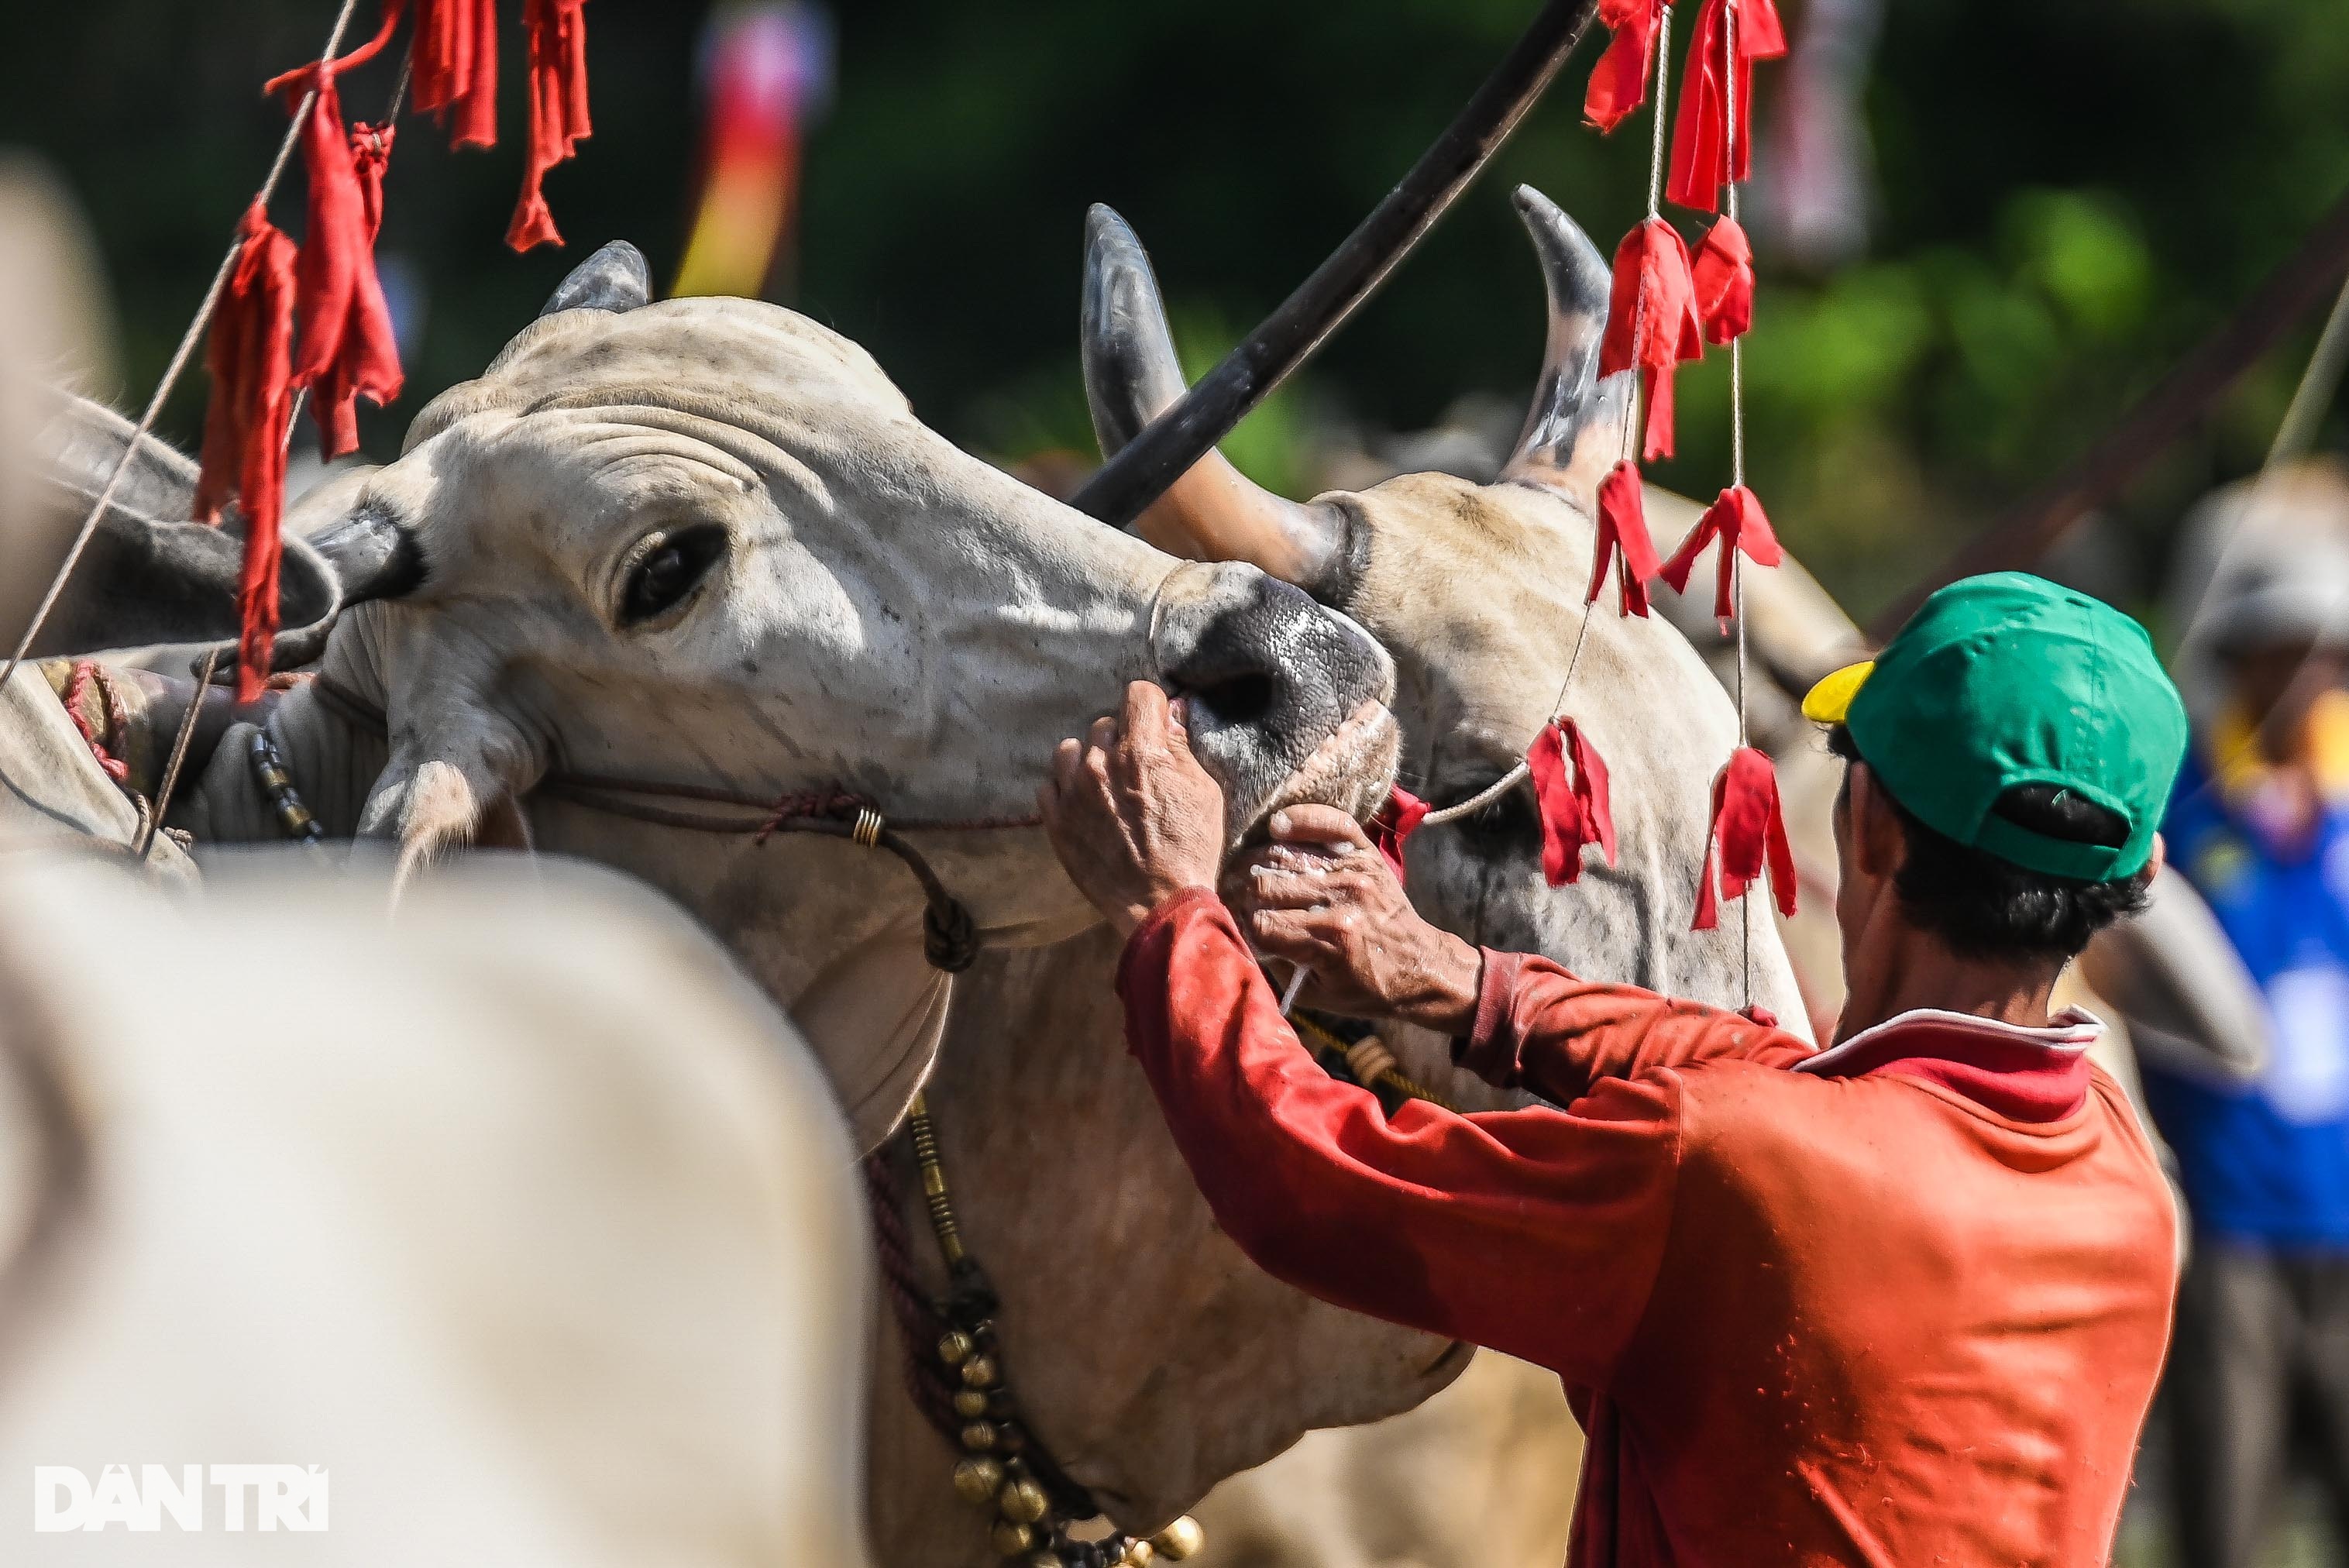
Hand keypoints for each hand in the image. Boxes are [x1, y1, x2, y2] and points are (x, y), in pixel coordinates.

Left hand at [1040, 681, 1227, 936]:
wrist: (1160, 903)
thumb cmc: (1191, 849)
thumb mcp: (1205, 793)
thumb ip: (1181, 748)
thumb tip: (1170, 712)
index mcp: (1142, 752)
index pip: (1137, 694)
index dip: (1150, 706)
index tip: (1154, 724)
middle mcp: (1101, 764)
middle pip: (1105, 723)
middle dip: (1122, 740)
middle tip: (1136, 769)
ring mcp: (1074, 792)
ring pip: (1071, 749)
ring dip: (1087, 760)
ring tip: (1104, 784)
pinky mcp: (1056, 821)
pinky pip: (1049, 785)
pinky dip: (1065, 791)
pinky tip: (1086, 807)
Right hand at [1222, 805, 1482, 1033]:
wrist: (1419, 967)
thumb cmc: (1365, 987)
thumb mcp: (1316, 995)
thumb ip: (1274, 967)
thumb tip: (1237, 931)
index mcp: (1328, 941)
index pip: (1259, 921)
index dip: (1240, 923)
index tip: (1236, 925)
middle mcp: (1341, 900)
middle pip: (1265, 884)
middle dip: (1241, 893)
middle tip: (1234, 897)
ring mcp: (1354, 872)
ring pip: (1285, 853)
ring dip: (1258, 861)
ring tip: (1248, 872)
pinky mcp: (1366, 855)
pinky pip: (1331, 822)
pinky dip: (1303, 818)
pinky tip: (1279, 827)